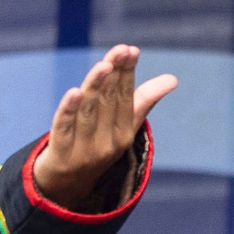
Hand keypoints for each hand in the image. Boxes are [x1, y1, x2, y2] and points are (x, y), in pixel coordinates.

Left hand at [29, 45, 176, 211]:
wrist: (66, 183)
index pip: (126, 99)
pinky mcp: (60, 152)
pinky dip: (69, 110)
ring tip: (103, 66)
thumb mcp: (122, 125)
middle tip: (120, 51)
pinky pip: (63, 127)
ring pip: (88, 112)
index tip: (130, 50)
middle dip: (113, 74)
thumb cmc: (98, 144)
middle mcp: (106, 143)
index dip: (127, 74)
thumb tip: (173, 79)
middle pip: (108, 102)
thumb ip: (143, 99)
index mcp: (124, 135)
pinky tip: (74, 92)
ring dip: (95, 87)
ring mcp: (83, 149)